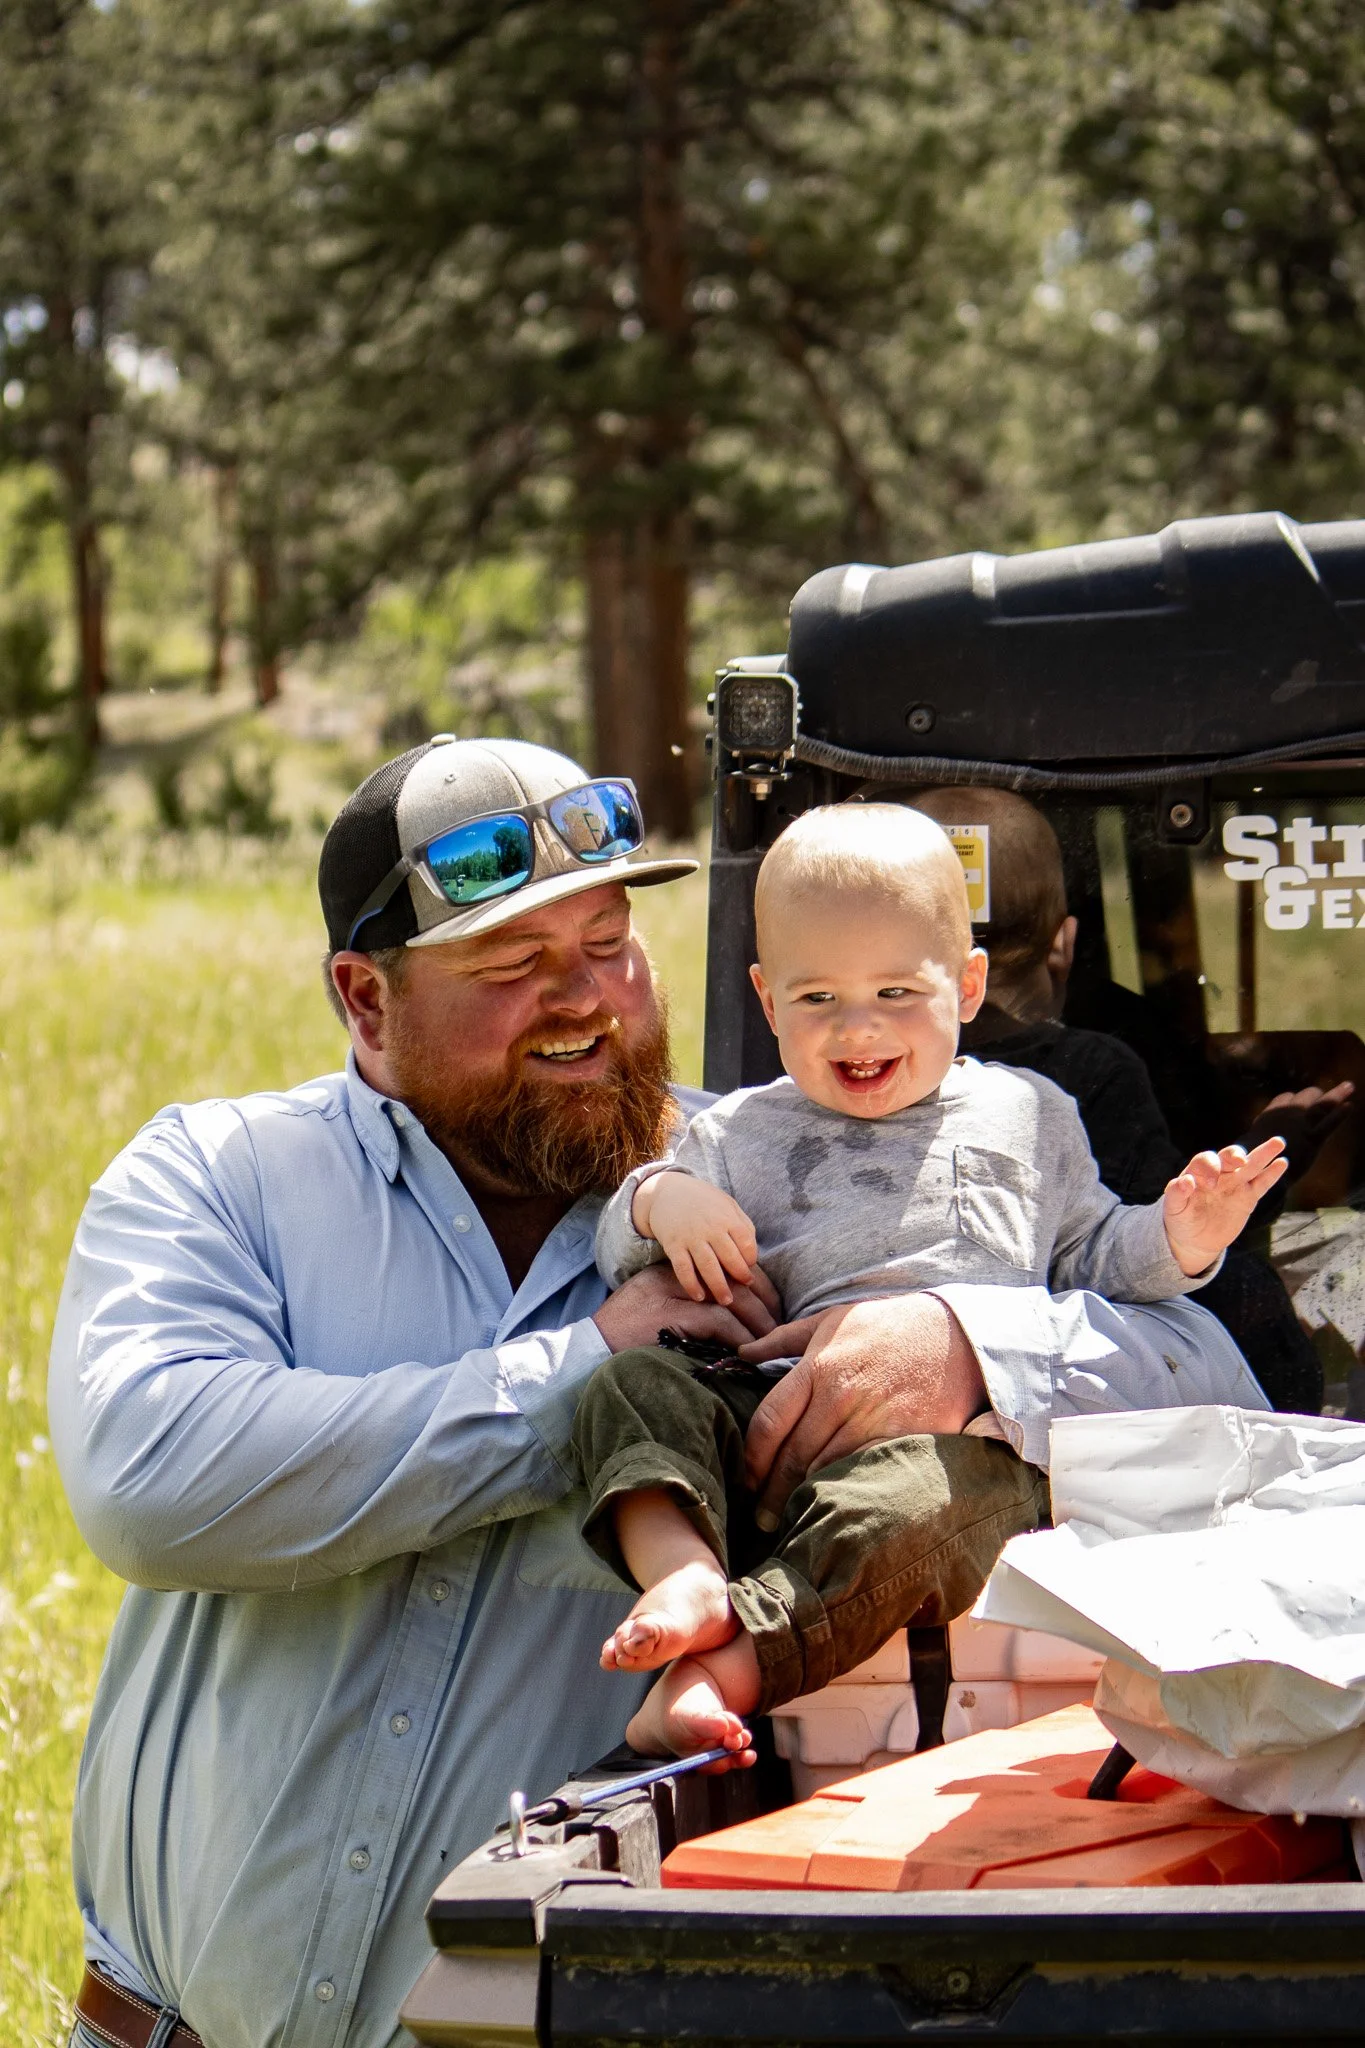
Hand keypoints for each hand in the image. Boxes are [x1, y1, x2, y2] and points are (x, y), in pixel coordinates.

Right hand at [593, 1260, 778, 1354]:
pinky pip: (719, 1321)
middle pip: (733, 1279)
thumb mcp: (656, 1314)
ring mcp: (674, 1291)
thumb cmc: (622, 1339)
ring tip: (771, 1343)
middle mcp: (676, 1274)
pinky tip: (749, 1352)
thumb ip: (686, 1309)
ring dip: (758, 1324)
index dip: (753, 1286)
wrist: (590, 1350)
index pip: (722, 1269)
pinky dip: (739, 1337)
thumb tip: (726, 1320)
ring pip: (733, 1299)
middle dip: (764, 1302)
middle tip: (780, 1325)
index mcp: (672, 1271)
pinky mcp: (674, 1313)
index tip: (771, 1306)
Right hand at [634, 1171, 758, 1305]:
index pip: (747, 1244)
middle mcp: (711, 1227)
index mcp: (727, 1217)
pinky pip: (683, 1269)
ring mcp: (691, 1237)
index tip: (749, 1268)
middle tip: (745, 1289)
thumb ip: (742, 1225)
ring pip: (708, 1267)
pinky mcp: (673, 1245)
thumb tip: (753, 1252)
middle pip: (730, 1258)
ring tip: (726, 1301)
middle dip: (740, 1276)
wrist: (666, 1191)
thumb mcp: (727, 1204)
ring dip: (719, 1287)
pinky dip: (691, 1285)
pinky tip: (699, 1296)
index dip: (750, 1260)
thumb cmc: (703, 1202)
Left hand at [737, 1294, 985, 1530]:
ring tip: (787, 1520)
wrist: (956, 1338)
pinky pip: (860, 1474)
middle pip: (792, 1456)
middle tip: (758, 1517)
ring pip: (824, 1471)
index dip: (752, 1458)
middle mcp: (840, 1396)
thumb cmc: (888, 1327)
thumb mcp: (832, 1320)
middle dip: (770, 1492)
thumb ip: (782, 1339)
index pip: (770, 1422)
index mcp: (817, 1368)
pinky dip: (841, 1493)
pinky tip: (829, 1509)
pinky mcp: (900, 1440)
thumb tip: (741, 1354)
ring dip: (801, 1499)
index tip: (745, 1479)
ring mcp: (872, 1421)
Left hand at [1163, 1138, 1287, 1275]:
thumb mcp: (1173, 1209)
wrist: (1194, 1238)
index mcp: (1198, 1172)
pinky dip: (1272, 1174)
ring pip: (1251, 1165)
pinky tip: (1282, 1162)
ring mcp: (1235, 1184)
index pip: (1206, 1160)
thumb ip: (1176, 1194)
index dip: (1209, 1168)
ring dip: (1264, 1153)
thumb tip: (1185, 1181)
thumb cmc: (1180, 1219)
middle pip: (1229, 1157)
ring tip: (1278, 1142)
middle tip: (1239, 1162)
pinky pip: (1262, 1183)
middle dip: (1235, 1155)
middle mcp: (1219, 1174)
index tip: (1210, 1184)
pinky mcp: (1248, 1198)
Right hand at [1242, 1081, 1353, 1182]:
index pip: (1284, 1099)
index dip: (1291, 1100)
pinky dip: (1341, 1113)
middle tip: (1322, 1095)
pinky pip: (1330, 1122)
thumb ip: (1254, 1139)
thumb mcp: (1245, 1145)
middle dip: (1314, 1095)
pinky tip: (1350, 1106)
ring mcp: (1301, 1125)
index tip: (1296, 1100)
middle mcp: (1286, 1114)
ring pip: (1322, 1105)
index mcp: (1269, 1114)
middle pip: (1304, 1096)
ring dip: (1337, 1094)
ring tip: (1349, 1086)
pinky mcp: (1313, 1139)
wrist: (1256, 1173)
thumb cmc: (1246, 1162)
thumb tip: (1245, 1147)